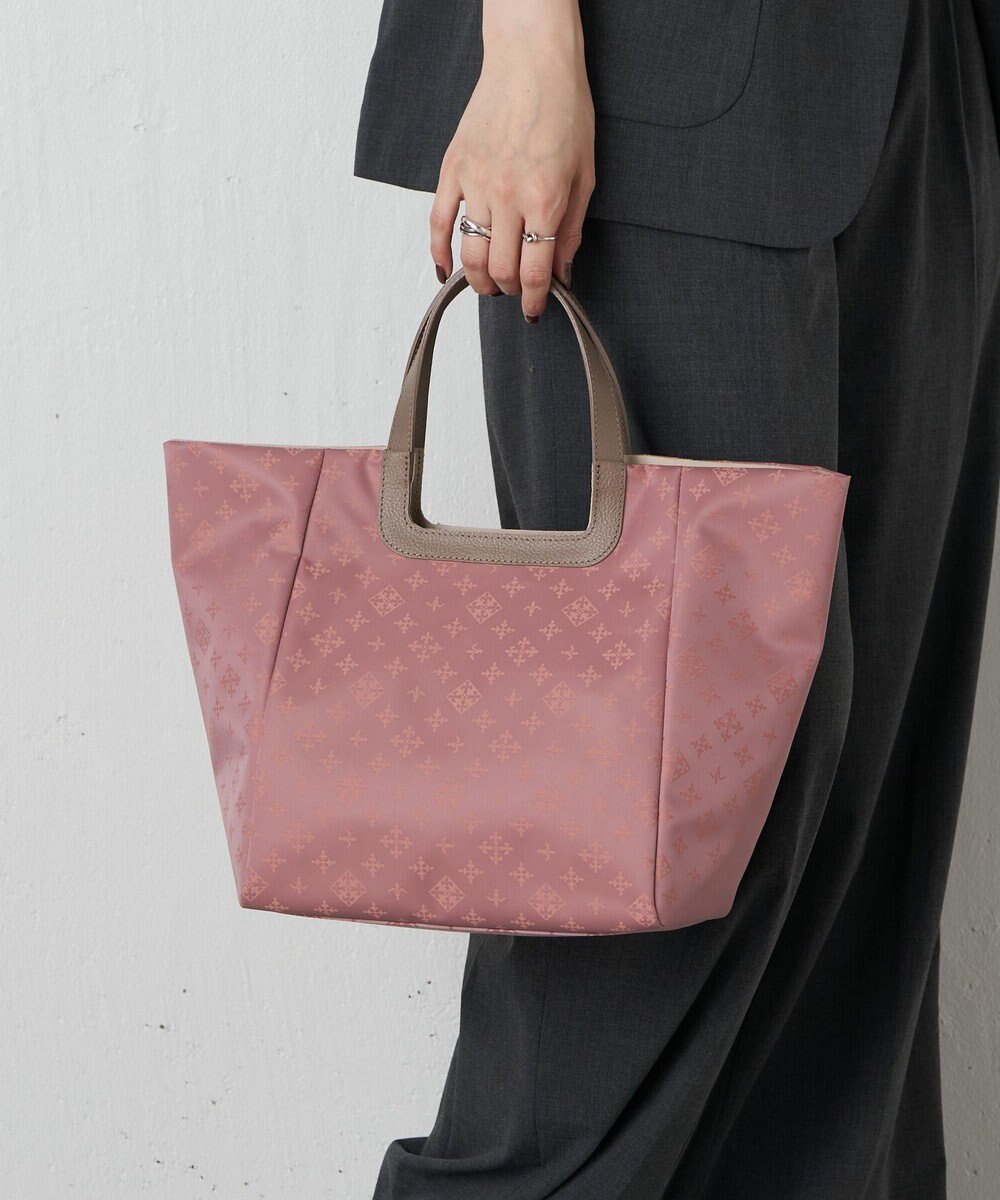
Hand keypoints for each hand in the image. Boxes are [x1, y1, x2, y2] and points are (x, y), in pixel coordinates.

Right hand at [429, 0, 594, 320]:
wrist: (531, 61)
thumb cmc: (565, 110)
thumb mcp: (585, 174)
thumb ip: (573, 228)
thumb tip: (563, 271)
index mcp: (544, 199)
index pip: (535, 272)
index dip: (536, 300)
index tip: (536, 312)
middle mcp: (507, 196)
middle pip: (500, 270)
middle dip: (510, 292)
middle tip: (517, 291)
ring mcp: (475, 183)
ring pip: (470, 255)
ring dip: (480, 281)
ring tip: (490, 284)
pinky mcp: (452, 170)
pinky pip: (438, 223)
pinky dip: (439, 254)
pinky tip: (446, 271)